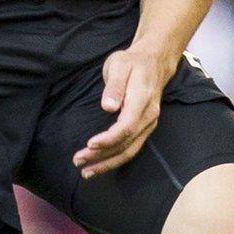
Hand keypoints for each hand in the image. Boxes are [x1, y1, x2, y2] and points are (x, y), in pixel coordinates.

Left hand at [74, 44, 173, 176]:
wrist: (155, 62)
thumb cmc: (132, 62)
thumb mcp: (119, 65)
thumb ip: (114, 86)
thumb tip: (108, 107)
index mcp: (142, 100)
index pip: (127, 126)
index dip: (108, 139)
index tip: (89, 145)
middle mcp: (149, 116)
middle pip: (127, 144)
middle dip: (102, 156)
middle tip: (78, 161)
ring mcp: (149, 124)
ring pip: (130, 150)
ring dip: (108, 163)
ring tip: (86, 171)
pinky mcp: (145, 128)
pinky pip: (131, 148)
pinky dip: (115, 159)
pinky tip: (100, 165)